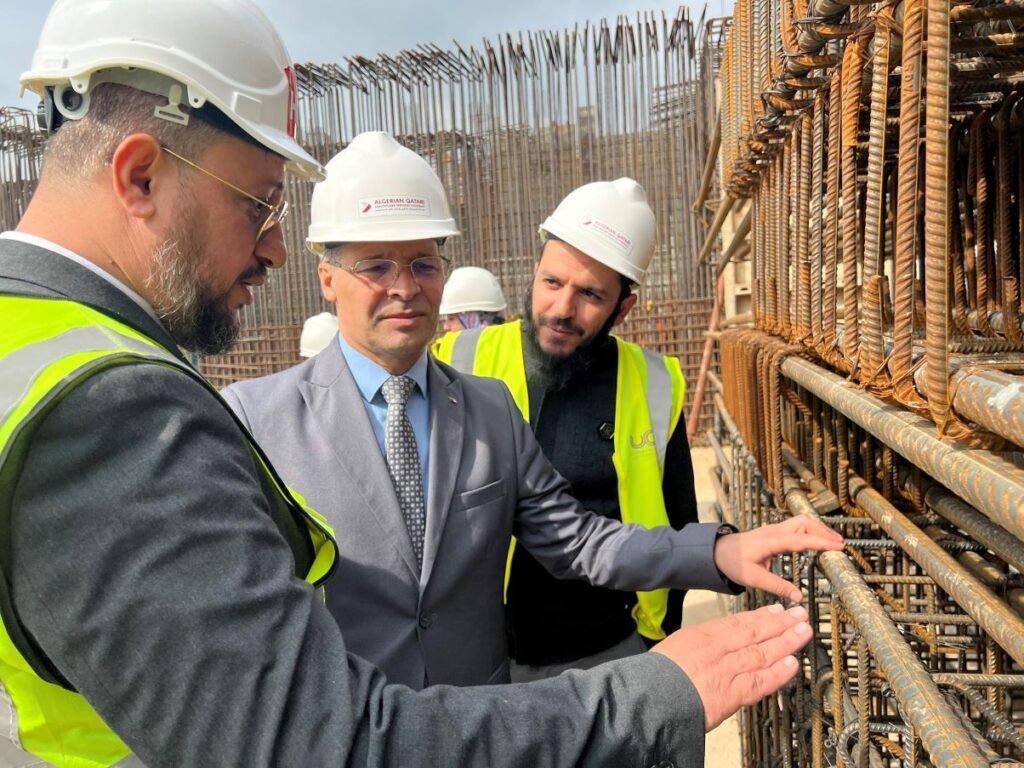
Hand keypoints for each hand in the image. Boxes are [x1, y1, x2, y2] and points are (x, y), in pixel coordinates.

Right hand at [652, 604, 811, 730]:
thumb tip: (711, 642)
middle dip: (780, 623)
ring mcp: (727, 670)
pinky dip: (778, 673)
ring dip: (786, 641)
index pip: (737, 622)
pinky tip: (793, 664)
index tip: (777, 610)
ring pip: (763, 652)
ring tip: (803, 632)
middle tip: (799, 614)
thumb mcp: (675, 647)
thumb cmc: (656, 676)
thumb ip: (697, 644)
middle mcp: (718, 649)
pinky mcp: (732, 694)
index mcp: (702, 636)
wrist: (649, 697)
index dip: (760, 616)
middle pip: (755, 632)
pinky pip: (760, 681)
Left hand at [713, 516, 844, 600]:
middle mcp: (775, 531)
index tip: (838, 547)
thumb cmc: (733, 563)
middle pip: (805, 522)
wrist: (717, 551)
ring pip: (802, 522)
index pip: (801, 539)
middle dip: (824, 531)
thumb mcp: (753, 578)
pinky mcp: (774, 532)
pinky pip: (796, 526)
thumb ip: (777, 586)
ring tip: (834, 542)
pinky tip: (818, 540)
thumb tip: (798, 596)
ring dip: (818, 529)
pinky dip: (811, 531)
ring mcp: (774, 529)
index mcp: (771, 541)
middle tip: (840, 544)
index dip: (821, 542)